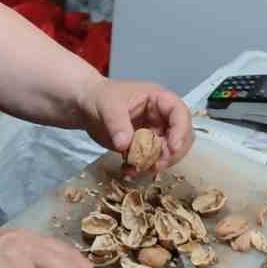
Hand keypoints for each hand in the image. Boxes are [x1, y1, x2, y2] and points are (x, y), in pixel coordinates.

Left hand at [79, 78, 193, 173]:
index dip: (181, 131)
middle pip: (181, 136)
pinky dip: (142, 167)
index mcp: (158, 100)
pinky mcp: (144, 146)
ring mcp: (154, 132)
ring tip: (137, 168)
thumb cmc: (99, 97)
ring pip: (168, 151)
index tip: (172, 148)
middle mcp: (161, 116)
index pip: (180, 113)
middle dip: (172, 152)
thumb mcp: (107, 105)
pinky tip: (128, 170)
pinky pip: (150, 160)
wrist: (85, 107)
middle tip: (156, 164)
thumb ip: (117, 123)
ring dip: (157, 163)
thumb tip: (125, 145)